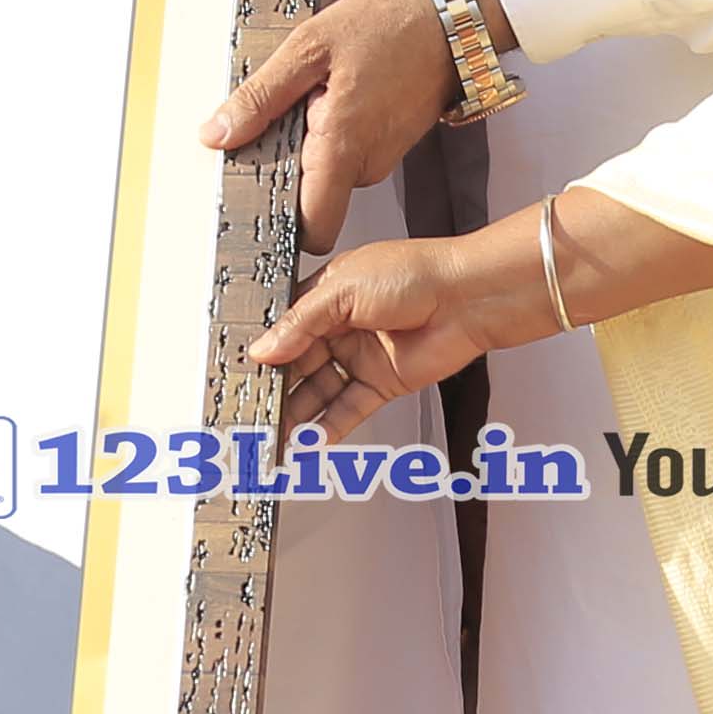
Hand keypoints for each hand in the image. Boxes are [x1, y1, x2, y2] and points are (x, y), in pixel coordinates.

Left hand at [206, 0, 460, 250]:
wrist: (454, 21)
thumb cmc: (389, 26)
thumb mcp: (310, 45)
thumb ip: (261, 95)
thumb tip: (217, 134)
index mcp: (341, 146)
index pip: (312, 228)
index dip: (281, 225)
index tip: (253, 198)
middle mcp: (365, 165)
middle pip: (310, 197)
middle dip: (284, 165)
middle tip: (273, 117)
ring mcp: (380, 158)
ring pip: (326, 172)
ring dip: (306, 141)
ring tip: (309, 93)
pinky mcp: (387, 147)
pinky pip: (345, 153)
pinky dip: (329, 130)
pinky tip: (330, 93)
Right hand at [252, 229, 515, 438]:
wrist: (468, 297)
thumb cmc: (416, 274)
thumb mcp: (343, 289)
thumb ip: (301, 323)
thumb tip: (266, 348)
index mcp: (327, 295)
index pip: (285, 329)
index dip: (266, 352)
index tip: (244, 374)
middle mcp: (341, 327)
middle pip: (298, 364)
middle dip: (276, 388)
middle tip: (253, 410)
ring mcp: (362, 356)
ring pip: (320, 391)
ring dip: (298, 413)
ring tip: (275, 432)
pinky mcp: (383, 383)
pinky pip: (349, 409)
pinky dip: (330, 426)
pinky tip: (310, 439)